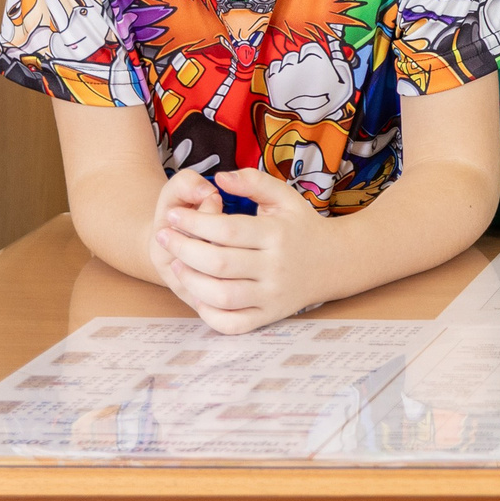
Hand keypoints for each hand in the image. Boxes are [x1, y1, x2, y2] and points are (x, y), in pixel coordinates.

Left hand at [154, 168, 337, 333]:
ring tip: (176, 264)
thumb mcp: (284, 197)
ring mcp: (272, 296)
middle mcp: (276, 267)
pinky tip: (197, 293)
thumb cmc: (301, 227)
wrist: (335, 262)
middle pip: (219, 263)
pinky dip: (207, 313)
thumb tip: (219, 177)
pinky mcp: (268, 316)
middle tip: (164, 237)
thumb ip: (254, 182)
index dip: (193, 222)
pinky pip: (231, 323)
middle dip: (183, 249)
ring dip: (190, 281)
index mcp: (278, 234)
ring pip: (221, 296)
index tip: (173, 215)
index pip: (227, 229)